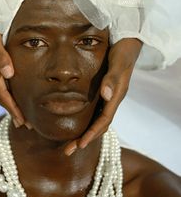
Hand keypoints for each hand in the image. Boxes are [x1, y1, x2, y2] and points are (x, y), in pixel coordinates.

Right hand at [0, 0, 24, 126]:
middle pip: (3, 97)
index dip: (12, 108)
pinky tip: (14, 94)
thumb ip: (0, 55)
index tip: (22, 121)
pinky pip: (2, 83)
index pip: (3, 94)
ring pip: (2, 91)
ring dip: (11, 105)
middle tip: (25, 125)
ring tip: (21, 116)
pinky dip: (9, 92)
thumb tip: (9, 75)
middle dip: (13, 111)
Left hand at [64, 38, 141, 154]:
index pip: (104, 120)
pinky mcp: (104, 93)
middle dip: (85, 139)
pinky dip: (87, 122)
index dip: (92, 133)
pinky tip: (78, 123)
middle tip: (68, 151)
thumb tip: (105, 95)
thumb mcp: (118, 63)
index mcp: (116, 96)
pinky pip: (95, 112)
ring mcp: (109, 97)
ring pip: (97, 120)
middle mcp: (112, 100)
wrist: (127, 44)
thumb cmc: (122, 53)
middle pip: (99, 125)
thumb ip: (112, 79)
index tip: (80, 144)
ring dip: (85, 133)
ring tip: (70, 143)